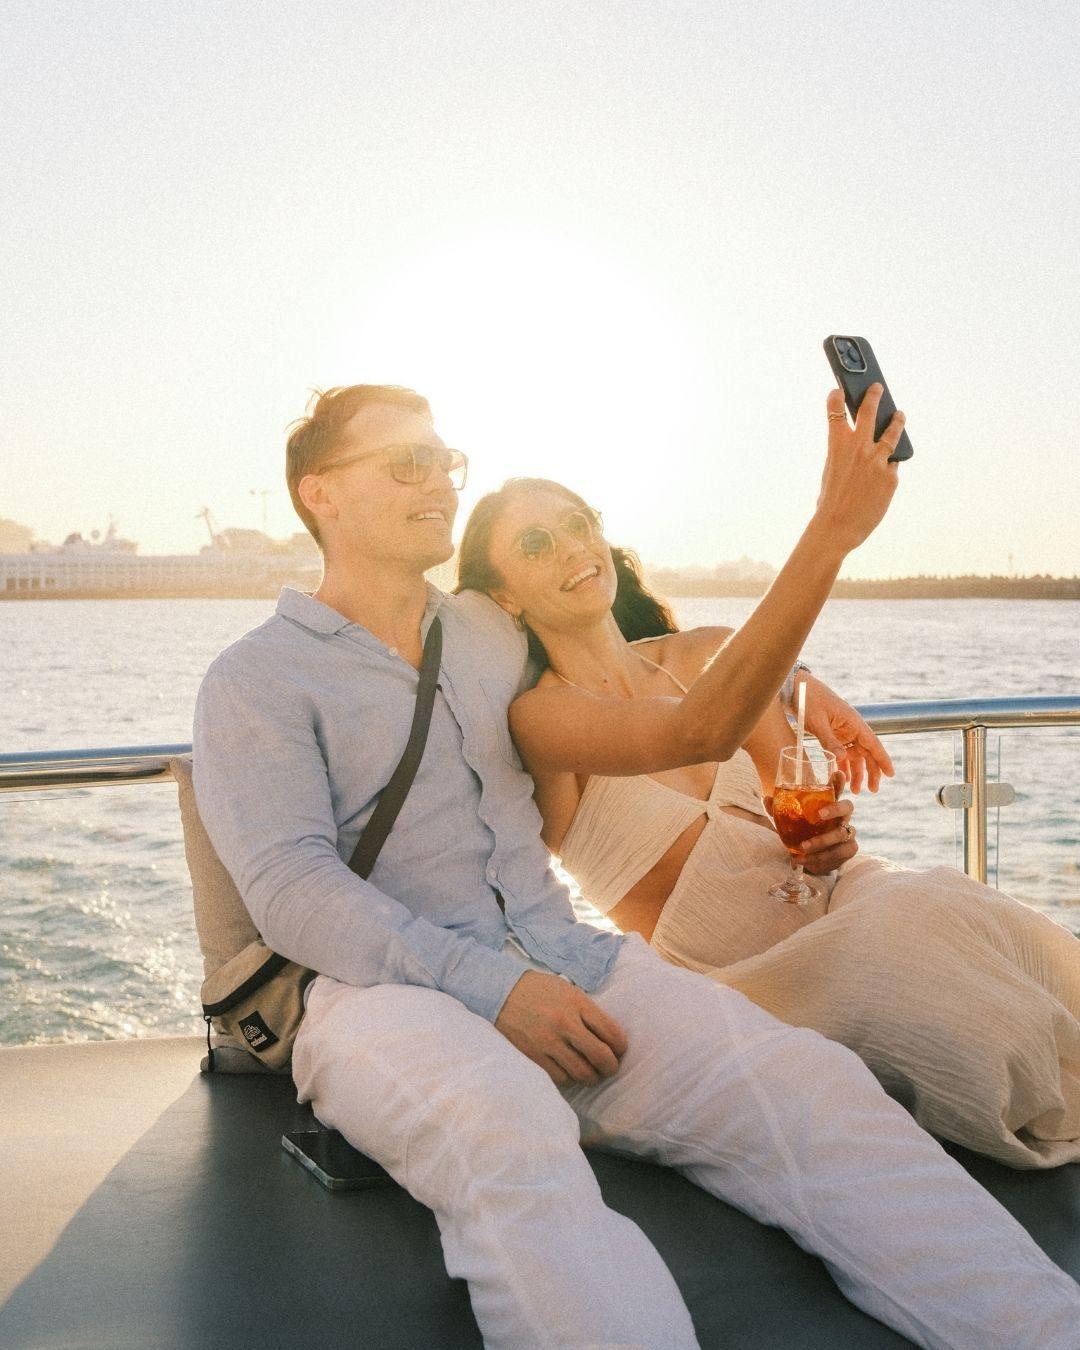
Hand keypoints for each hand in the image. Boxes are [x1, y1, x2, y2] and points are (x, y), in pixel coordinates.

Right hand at [494, 969, 628, 1086]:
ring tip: (591, 1072)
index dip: (621, 1047)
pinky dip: (570, 1078)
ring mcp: (548, 1042)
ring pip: (582, 1073)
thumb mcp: (569, 991)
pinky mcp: (533, 1056)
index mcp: (577, 1004)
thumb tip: (610, 1038)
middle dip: (611, 1067)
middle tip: (609, 1067)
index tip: (619, 1050)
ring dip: (591, 1076)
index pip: (612, 1033)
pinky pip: (561, 1078)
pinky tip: (569, 1071)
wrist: (501, 993)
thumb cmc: (540, 991)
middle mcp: (564, 1023)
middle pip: (600, 1057)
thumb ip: (588, 1012)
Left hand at [764, 772, 858, 873]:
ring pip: (841, 834)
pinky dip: (820, 858)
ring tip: (802, 848)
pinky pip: (839, 852)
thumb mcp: (789, 820)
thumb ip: (779, 809)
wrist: (810, 859)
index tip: (837, 774)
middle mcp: (841, 816)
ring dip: (821, 841)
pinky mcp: (848, 849)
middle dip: (835, 809)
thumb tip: (766, 799)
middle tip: (819, 815)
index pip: (837, 788)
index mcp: (828, 804)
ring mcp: (847, 832)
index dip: (839, 781)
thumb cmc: (801, 833)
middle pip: (847, 807)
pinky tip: (805, 860)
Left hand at [800, 674, 893, 792]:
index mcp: (853, 721)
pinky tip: (844, 779)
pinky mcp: (833, 735)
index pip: (873, 743)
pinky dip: (844, 766)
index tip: (891, 774)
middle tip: (873, 790)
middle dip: (871, 772)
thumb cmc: (808, 699)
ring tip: (857, 790)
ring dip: (857, 772)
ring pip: (855, 755)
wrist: (796, 687)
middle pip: (866, 753)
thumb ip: (829, 740)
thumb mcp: (817, 721)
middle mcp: (851, 727)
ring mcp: (842, 732)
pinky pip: (842, 753)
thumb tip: (843, 758)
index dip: (882, 759)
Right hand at [812, 384, 903, 554]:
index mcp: (837, 446)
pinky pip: (892, 465)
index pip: (836, 412)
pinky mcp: (891, 476)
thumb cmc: (829, 502)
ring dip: (896, 421)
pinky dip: (888, 466)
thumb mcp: (831, 472)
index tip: (837, 391)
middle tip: (878, 388)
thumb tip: (866, 447)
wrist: (838, 527)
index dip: (835, 399)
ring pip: (892, 433)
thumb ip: (845, 456)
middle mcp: (859, 448)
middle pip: (870, 412)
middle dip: (874, 396)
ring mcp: (878, 460)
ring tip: (900, 415)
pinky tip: (885, 470)